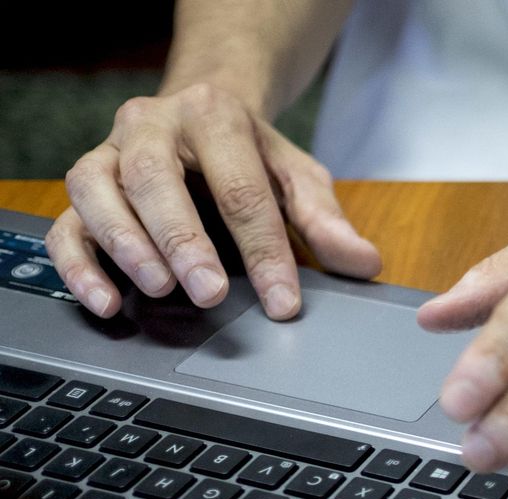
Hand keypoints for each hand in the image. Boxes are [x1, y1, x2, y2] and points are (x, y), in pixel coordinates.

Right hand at [45, 84, 381, 319]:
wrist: (201, 111)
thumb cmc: (250, 153)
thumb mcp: (296, 176)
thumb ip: (326, 220)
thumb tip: (363, 262)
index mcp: (214, 115)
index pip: (239, 187)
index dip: (264, 249)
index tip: (282, 300)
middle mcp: (151, 125)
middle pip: (156, 179)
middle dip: (184, 241)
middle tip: (209, 293)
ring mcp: (109, 152)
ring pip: (97, 191)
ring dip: (126, 245)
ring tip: (159, 290)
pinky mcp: (84, 185)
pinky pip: (66, 222)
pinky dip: (79, 265)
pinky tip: (104, 301)